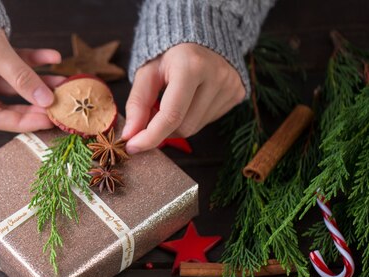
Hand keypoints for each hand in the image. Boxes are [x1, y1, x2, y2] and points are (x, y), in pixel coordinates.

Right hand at [0, 29, 64, 131]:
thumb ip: (20, 76)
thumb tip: (46, 100)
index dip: (23, 121)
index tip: (49, 120)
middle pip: (4, 105)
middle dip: (34, 103)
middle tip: (58, 106)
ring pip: (12, 85)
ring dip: (37, 82)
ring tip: (62, 81)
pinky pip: (11, 67)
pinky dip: (30, 62)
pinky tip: (52, 58)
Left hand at [122, 43, 245, 153]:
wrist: (200, 37)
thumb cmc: (169, 55)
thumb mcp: (147, 72)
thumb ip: (137, 103)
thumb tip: (130, 135)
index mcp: (192, 66)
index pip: (171, 115)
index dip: (150, 137)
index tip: (132, 147)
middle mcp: (217, 76)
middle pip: (184, 127)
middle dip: (162, 129)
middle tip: (152, 114)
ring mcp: (231, 85)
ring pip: (196, 128)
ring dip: (177, 124)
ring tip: (173, 102)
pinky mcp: (238, 93)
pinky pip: (208, 121)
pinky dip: (193, 117)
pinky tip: (191, 99)